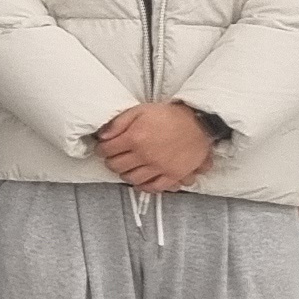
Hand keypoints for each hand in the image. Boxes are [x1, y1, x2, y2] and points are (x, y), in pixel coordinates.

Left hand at [96, 102, 215, 192]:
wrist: (197, 123)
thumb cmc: (167, 115)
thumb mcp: (139, 111)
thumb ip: (118, 123)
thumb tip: (102, 136)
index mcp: (135, 138)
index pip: (107, 150)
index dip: (101, 149)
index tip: (102, 148)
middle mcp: (145, 155)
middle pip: (117, 166)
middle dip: (110, 162)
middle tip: (112, 158)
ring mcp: (159, 167)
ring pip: (132, 178)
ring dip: (124, 174)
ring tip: (125, 168)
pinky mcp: (173, 175)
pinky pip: (154, 187)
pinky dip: (144, 187)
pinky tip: (140, 181)